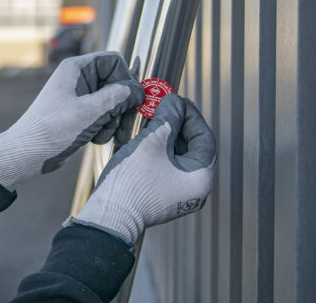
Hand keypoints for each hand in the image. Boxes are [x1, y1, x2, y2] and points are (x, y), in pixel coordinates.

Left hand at [0, 52, 144, 190]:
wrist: (27, 153)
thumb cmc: (51, 130)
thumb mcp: (88, 112)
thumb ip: (115, 98)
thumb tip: (138, 90)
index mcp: (76, 68)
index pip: (114, 61)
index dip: (125, 79)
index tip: (130, 100)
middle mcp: (78, 78)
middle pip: (116, 83)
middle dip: (121, 106)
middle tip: (121, 125)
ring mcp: (79, 96)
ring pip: (112, 101)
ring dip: (114, 120)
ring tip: (102, 135)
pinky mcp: (80, 113)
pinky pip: (103, 114)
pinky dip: (105, 127)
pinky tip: (96, 139)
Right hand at [70, 94, 215, 244]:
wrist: (110, 215)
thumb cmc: (132, 182)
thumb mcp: (153, 141)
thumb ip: (169, 117)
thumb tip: (174, 101)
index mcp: (200, 177)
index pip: (204, 137)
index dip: (190, 114)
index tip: (175, 99)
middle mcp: (195, 188)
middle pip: (192, 146)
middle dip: (177, 124)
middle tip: (163, 107)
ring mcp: (180, 194)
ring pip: (178, 156)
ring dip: (166, 136)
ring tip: (151, 119)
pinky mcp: (163, 196)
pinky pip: (167, 167)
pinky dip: (158, 150)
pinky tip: (144, 138)